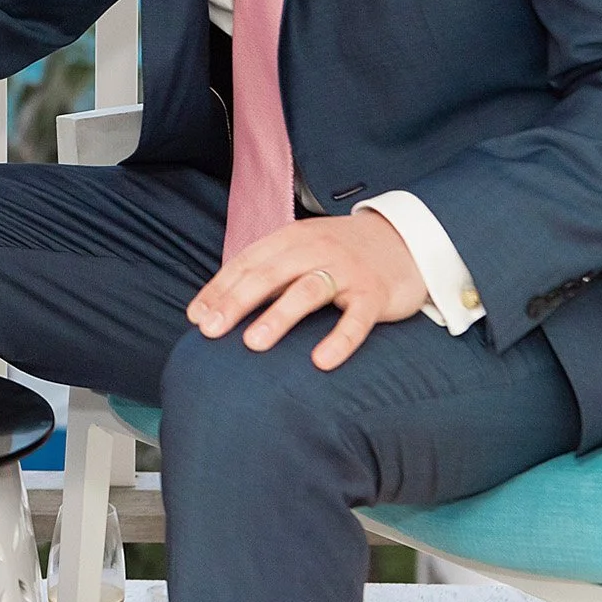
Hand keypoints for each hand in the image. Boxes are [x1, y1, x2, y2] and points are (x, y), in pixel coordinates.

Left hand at [185, 212, 428, 370]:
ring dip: (278, 316)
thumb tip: (217, 306)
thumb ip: (266, 273)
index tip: (195, 318)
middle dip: (236, 302)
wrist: (405, 239)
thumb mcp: (300, 252)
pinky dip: (340, 339)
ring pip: (307, 291)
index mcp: (290, 239)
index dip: (219, 290)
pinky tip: (321, 362)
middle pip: (269, 274)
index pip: (247, 263)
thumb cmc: (340, 253)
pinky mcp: (375, 293)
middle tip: (210, 331)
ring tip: (252, 344)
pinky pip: (357, 318)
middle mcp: (315, 249)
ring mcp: (346, 270)